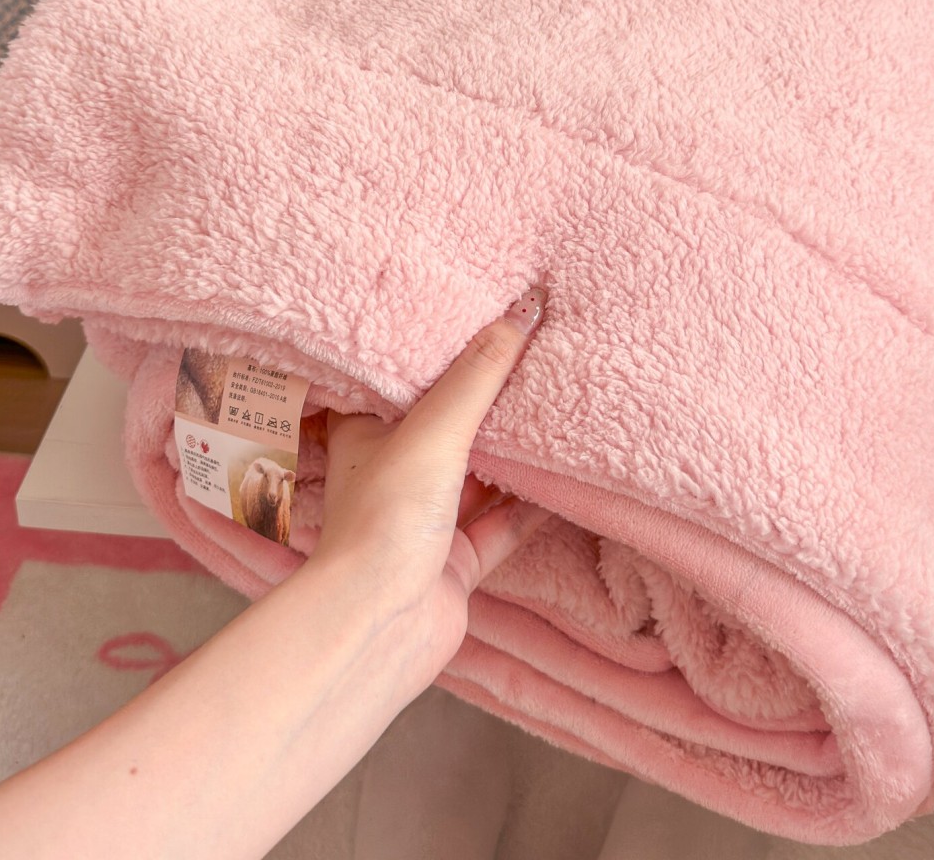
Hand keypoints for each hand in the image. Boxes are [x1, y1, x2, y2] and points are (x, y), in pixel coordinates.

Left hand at [310, 287, 549, 694]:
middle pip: (449, 425)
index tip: (480, 315)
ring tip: (558, 407)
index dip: (439, 349)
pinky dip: (533, 504)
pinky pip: (504, 523)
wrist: (381, 624)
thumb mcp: (436, 429)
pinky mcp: (457, 560)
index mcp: (369, 432)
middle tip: (534, 354)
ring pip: (480, 475)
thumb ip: (482, 373)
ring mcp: (427, 519)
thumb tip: (526, 309)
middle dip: (488, 398)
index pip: (404, 377)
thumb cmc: (384, 519)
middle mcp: (395, 472)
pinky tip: (564, 479)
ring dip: (514, 452)